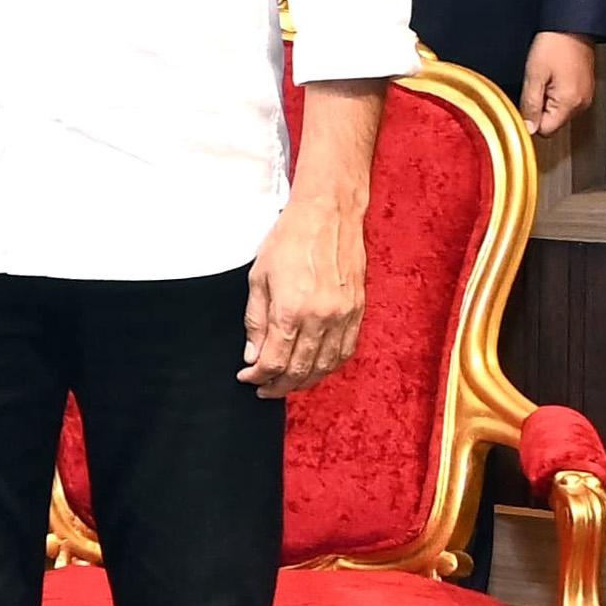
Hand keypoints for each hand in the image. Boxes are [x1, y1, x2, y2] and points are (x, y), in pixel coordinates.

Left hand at [242, 179, 366, 396]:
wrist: (328, 216)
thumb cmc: (288, 241)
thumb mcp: (258, 277)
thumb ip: (255, 320)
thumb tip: (253, 355)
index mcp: (291, 310)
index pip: (274, 361)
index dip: (258, 375)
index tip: (246, 377)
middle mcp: (321, 319)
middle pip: (300, 369)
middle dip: (279, 385)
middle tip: (263, 389)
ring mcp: (344, 317)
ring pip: (325, 366)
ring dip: (304, 381)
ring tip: (286, 383)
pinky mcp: (358, 312)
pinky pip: (345, 351)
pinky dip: (329, 366)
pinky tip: (315, 369)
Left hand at [521, 31, 599, 137]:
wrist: (571, 29)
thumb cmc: (554, 47)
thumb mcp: (533, 76)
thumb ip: (530, 104)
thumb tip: (528, 127)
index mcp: (569, 103)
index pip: (546, 130)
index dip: (530, 120)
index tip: (523, 105)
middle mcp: (581, 104)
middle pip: (553, 122)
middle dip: (538, 110)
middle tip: (533, 87)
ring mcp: (584, 97)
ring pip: (558, 112)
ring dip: (546, 101)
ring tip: (543, 80)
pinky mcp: (584, 89)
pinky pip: (566, 101)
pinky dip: (555, 94)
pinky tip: (551, 78)